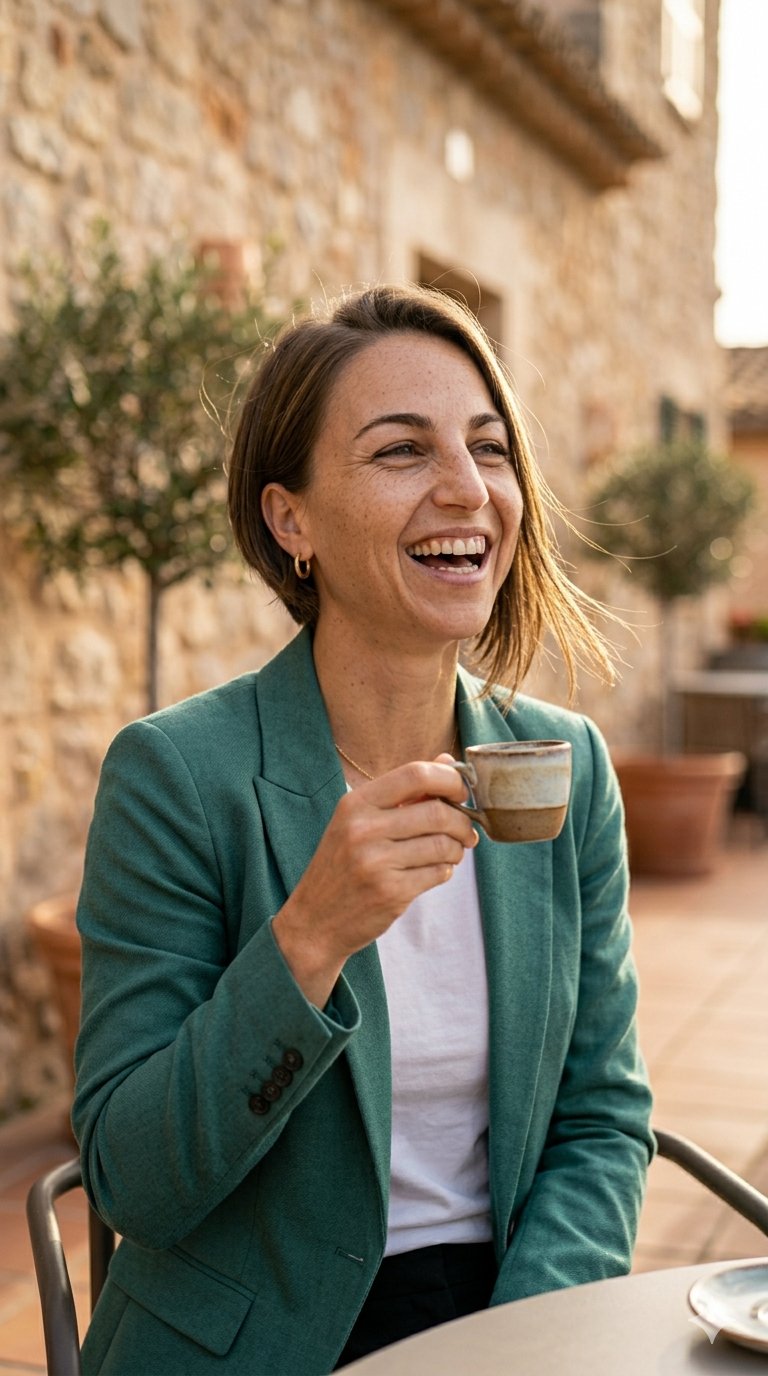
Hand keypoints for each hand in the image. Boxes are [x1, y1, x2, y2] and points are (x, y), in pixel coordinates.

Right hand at [272, 757, 476, 1006]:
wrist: (314, 920)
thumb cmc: (341, 866)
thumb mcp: (359, 821)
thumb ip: (404, 792)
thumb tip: (446, 761)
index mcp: (355, 803)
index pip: (415, 774)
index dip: (449, 779)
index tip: (460, 792)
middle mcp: (363, 829)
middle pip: (437, 812)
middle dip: (462, 822)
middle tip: (466, 832)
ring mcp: (377, 863)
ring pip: (444, 845)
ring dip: (457, 849)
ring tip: (451, 853)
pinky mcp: (391, 892)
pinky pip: (438, 873)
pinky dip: (445, 871)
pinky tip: (433, 871)